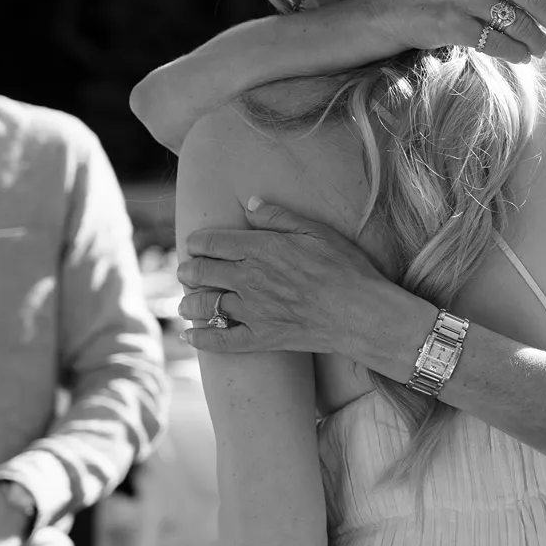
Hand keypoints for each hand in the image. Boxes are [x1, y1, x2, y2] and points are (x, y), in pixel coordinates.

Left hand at [177, 197, 424, 357]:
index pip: (212, 243)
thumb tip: (250, 204)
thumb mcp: (317, 231)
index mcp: (260, 249)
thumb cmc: (345, 268)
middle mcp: (249, 280)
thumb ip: (279, 216)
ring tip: (185, 302)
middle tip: (186, 271)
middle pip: (201, 273)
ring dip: (188, 302)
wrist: (361, 313)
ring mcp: (252, 312)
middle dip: (188, 271)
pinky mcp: (261, 338)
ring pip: (204, 306)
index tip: (194, 245)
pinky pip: (221, 341)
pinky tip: (190, 335)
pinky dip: (201, 338)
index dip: (197, 243)